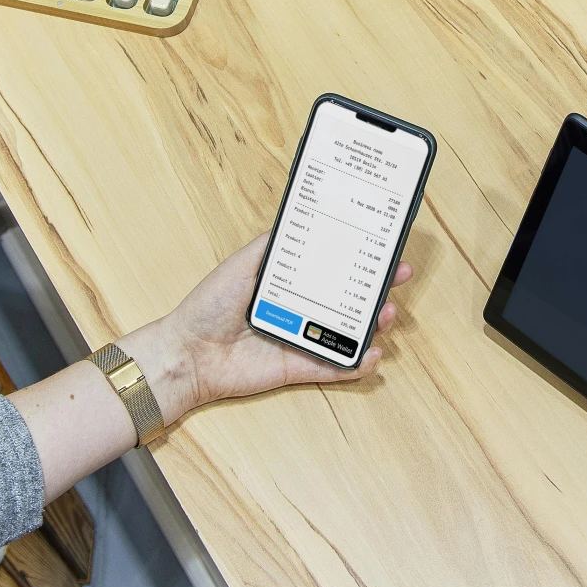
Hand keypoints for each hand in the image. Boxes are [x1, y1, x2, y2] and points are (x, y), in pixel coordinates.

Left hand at [120, 235, 412, 422]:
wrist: (189, 352)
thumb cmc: (208, 306)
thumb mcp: (241, 264)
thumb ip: (270, 246)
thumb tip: (298, 218)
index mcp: (286, 284)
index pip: (330, 269)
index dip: (357, 259)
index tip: (381, 248)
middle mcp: (298, 310)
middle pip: (346, 300)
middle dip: (375, 289)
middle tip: (397, 278)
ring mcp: (301, 340)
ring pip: (347, 333)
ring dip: (373, 325)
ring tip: (386, 314)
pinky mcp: (298, 368)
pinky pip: (334, 368)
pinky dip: (356, 364)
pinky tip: (373, 354)